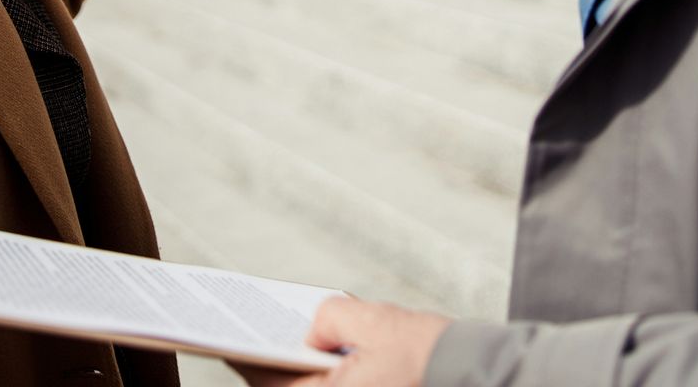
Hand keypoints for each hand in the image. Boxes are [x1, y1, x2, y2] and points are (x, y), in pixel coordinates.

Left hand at [230, 297, 450, 386]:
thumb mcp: (376, 322)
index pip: (266, 380)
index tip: (221, 336)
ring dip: (293, 367)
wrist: (476, 377)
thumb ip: (332, 317)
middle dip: (265, 360)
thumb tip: (313, 326)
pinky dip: (317, 373)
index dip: (241, 355)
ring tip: (280, 334)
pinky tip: (316, 348)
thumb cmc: (430, 358)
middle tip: (247, 329)